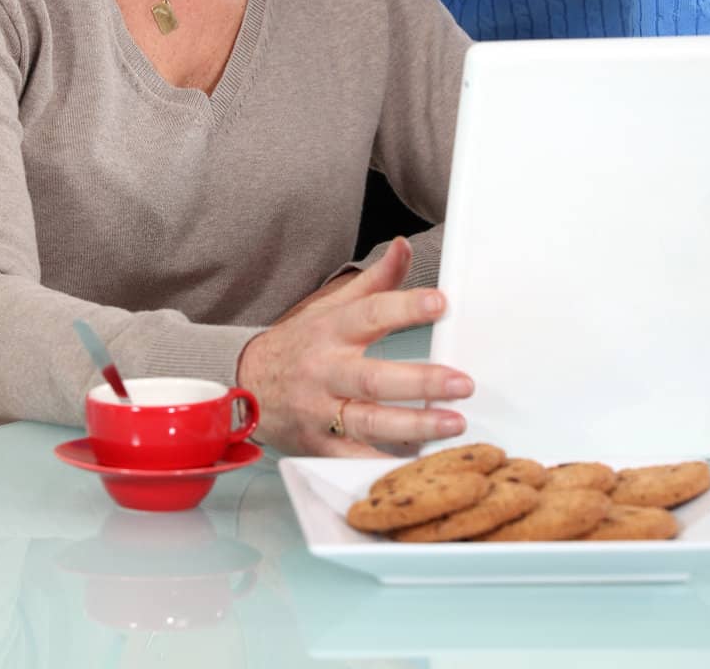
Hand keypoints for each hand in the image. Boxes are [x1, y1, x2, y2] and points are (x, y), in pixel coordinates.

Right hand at [236, 237, 473, 457]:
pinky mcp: (319, 445)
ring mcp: (320, 411)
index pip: (370, 314)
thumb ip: (374, 281)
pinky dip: (386, 462)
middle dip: (421, 381)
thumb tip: (404, 246)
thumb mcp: (331, 308)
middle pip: (374, 377)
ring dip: (415, 424)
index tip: (441, 303)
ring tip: (454, 422)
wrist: (246, 385)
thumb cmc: (300, 344)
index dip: (405, 308)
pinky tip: (420, 460)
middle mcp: (325, 371)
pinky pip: (355, 456)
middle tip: (463, 383)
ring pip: (369, 421)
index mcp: (331, 331)